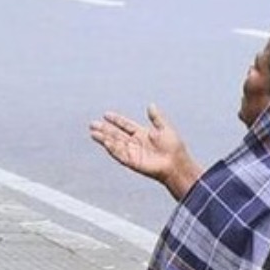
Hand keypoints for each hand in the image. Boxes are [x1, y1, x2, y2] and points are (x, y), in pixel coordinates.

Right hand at [89, 105, 203, 200]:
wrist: (176, 163)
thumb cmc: (174, 148)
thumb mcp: (165, 128)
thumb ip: (156, 118)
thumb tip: (151, 105)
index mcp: (142, 134)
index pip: (126, 125)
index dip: (116, 120)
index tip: (106, 114)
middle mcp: (135, 143)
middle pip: (116, 134)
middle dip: (105, 129)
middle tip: (92, 124)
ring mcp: (133, 152)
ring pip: (115, 143)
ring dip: (104, 138)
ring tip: (93, 132)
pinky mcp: (132, 162)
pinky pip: (119, 154)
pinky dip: (112, 148)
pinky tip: (105, 142)